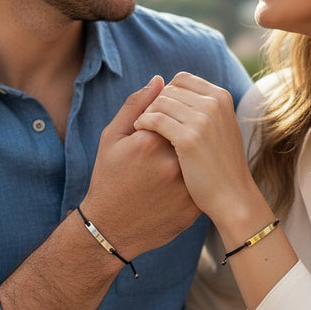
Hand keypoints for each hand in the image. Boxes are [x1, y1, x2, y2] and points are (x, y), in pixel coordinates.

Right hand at [81, 76, 199, 258]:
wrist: (110, 229)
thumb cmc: (108, 179)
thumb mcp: (112, 138)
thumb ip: (135, 105)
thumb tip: (160, 80)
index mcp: (149, 142)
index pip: (173, 112)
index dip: (165, 117)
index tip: (154, 131)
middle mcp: (171, 163)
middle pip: (188, 133)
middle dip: (179, 135)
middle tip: (162, 150)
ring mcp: (184, 187)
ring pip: (198, 157)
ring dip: (190, 155)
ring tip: (166, 168)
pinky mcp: (193, 206)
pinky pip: (202, 179)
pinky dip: (195, 176)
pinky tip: (174, 184)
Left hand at [134, 72, 258, 226]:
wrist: (232, 197)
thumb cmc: (220, 164)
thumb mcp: (219, 127)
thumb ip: (202, 105)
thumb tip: (172, 85)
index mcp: (221, 97)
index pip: (182, 80)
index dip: (166, 94)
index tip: (160, 112)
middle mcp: (214, 103)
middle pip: (169, 90)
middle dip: (155, 104)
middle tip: (148, 123)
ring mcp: (203, 120)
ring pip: (159, 103)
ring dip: (147, 114)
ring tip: (141, 130)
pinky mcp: (189, 139)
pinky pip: (154, 120)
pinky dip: (142, 124)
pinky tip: (139, 135)